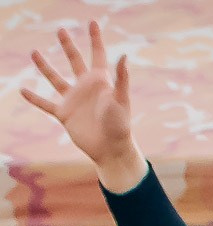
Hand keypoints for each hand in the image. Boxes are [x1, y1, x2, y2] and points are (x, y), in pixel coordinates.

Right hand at [21, 22, 144, 185]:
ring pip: (55, 79)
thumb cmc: (120, 124)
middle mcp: (86, 87)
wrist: (111, 149)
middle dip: (68, 45)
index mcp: (101, 81)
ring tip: (34, 52)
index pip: (98, 54)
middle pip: (75, 61)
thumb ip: (121, 78)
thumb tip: (124, 55)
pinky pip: (45, 104)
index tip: (93, 22)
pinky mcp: (64, 114)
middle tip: (61, 30)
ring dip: (45, 67)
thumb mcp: (121, 99)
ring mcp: (74, 100)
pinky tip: (23, 91)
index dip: (95, 38)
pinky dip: (34, 98)